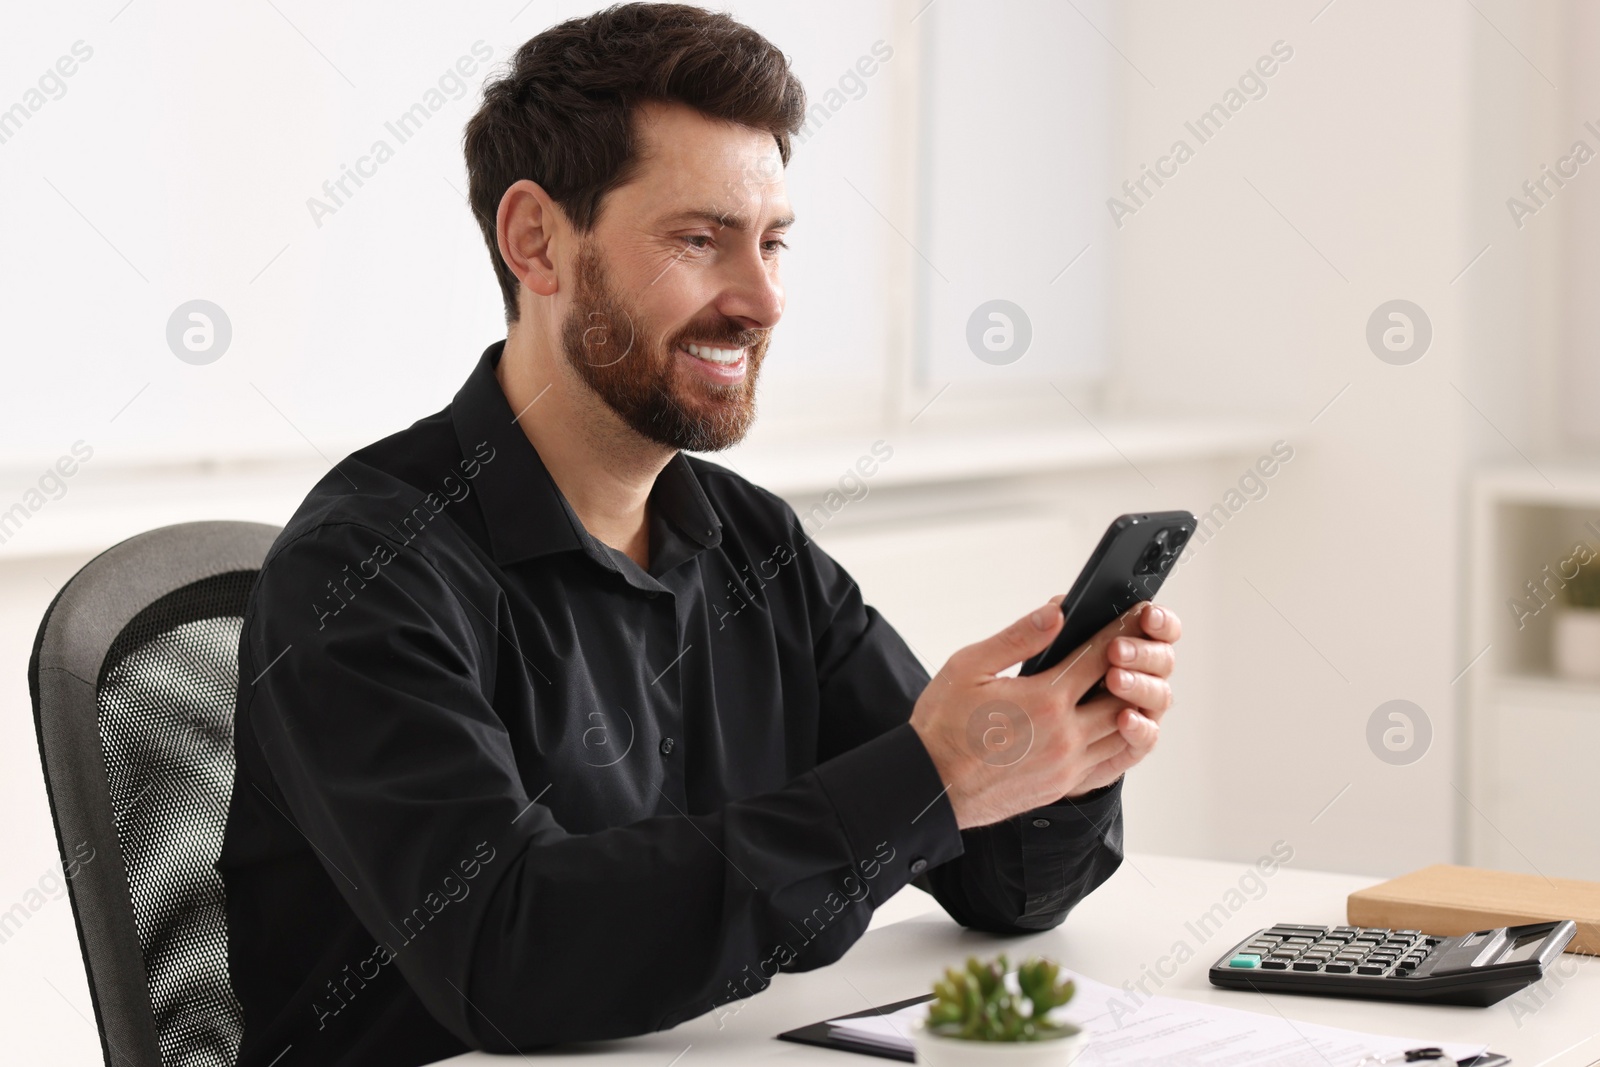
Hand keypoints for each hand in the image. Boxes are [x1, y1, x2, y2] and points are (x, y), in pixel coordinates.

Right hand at [908, 599, 1180, 828]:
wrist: (931, 786)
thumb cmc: (944, 726)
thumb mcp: (969, 668)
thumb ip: (1018, 638)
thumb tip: (1056, 612)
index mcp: (1044, 699)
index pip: (1099, 656)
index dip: (1119, 632)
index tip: (1132, 617)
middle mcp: (1065, 735)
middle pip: (1122, 695)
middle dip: (1133, 668)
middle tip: (1139, 649)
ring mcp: (1068, 765)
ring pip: (1122, 731)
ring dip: (1130, 705)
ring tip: (1130, 683)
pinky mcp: (1064, 786)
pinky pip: (1110, 761)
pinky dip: (1119, 738)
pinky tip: (1115, 723)